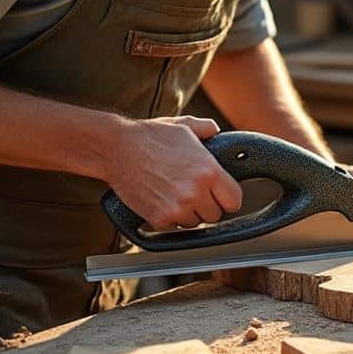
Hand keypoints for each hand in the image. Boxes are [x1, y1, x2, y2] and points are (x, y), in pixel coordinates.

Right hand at [103, 116, 242, 229]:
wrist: (117, 148)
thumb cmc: (150, 136)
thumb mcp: (184, 126)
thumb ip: (207, 129)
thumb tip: (216, 132)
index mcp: (209, 171)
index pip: (234, 200)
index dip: (228, 197)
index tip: (221, 194)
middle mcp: (196, 192)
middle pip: (215, 215)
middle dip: (208, 205)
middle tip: (195, 192)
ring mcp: (177, 208)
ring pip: (195, 223)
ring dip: (189, 213)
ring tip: (176, 193)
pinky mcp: (159, 219)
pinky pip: (174, 227)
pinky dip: (170, 218)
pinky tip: (163, 199)